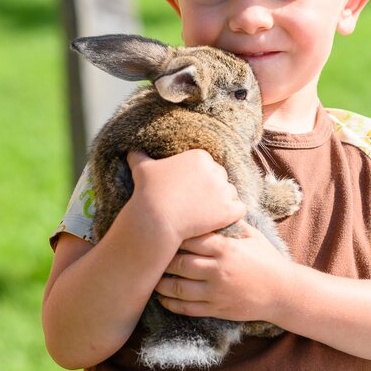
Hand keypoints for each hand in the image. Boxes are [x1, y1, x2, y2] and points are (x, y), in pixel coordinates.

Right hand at [127, 150, 245, 242]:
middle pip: (220, 179)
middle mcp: (216, 170)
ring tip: (206, 213)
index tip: (190, 191)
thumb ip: (139, 156)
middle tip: (198, 204)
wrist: (155, 220)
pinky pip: (239, 210)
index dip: (200, 180)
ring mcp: (224, 190)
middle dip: (212, 190)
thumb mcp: (142, 170)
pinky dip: (232, 215)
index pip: (208, 167)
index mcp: (200, 157)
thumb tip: (131, 149)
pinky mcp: (230, 210)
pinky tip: (220, 220)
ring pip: (230, 194)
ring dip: (222, 202)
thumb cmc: (148, 193)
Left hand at [153, 221, 292, 323]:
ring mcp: (216, 292)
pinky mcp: (217, 309)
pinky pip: (187, 308)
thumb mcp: (253, 236)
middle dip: (163, 259)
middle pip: (180, 263)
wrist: (283, 292)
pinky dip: (171, 304)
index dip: (174, 235)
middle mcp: (218, 270)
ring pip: (179, 288)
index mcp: (226, 248)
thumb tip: (213, 205)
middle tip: (150, 254)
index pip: (191, 239)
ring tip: (152, 277)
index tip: (162, 231)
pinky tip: (163, 298)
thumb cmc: (267, 260)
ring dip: (161, 283)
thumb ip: (231, 223)